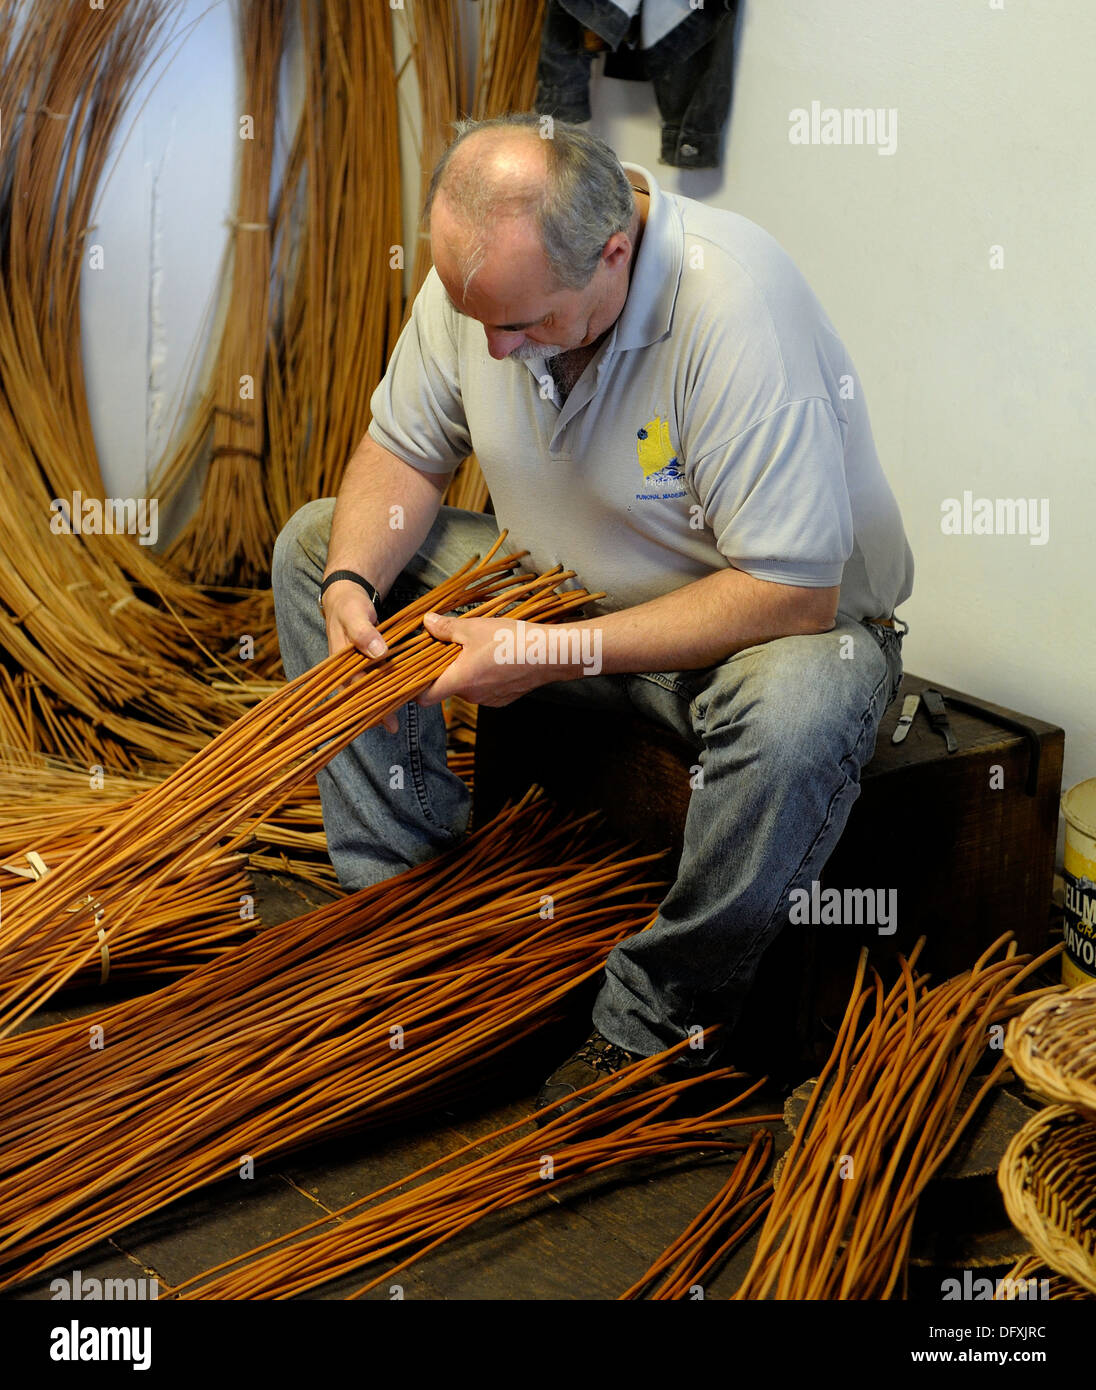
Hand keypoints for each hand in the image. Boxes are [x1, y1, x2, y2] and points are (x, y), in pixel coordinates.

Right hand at [320, 579, 398, 733]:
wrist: (347, 597)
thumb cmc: (348, 606)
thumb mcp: (354, 614)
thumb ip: (364, 632)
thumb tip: (379, 652)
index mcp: (340, 664)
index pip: (354, 690)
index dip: (369, 705)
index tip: (384, 720)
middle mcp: (347, 670)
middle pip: (361, 695)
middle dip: (376, 711)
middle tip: (393, 727)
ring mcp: (357, 667)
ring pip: (370, 689)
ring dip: (383, 701)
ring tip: (397, 720)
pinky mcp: (367, 662)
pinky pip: (377, 678)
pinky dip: (387, 685)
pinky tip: (401, 693)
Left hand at [415, 613, 563, 706]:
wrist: (550, 654)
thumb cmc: (510, 640)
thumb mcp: (473, 627)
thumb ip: (446, 628)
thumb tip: (427, 622)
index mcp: (459, 680)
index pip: (425, 698)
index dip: (415, 688)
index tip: (413, 674)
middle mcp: (472, 696)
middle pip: (447, 687)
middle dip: (446, 668)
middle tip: (452, 646)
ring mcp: (489, 700)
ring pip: (468, 687)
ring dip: (467, 671)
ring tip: (479, 648)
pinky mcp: (504, 699)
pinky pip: (486, 689)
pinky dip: (485, 676)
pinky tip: (496, 658)